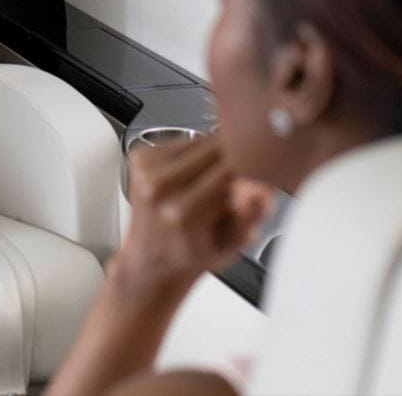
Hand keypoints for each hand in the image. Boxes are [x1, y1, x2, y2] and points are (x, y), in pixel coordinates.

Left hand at [110, 135, 272, 299]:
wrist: (151, 260)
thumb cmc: (190, 254)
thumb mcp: (230, 246)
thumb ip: (249, 217)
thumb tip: (259, 190)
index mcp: (183, 212)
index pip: (231, 166)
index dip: (252, 166)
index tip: (260, 175)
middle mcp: (159, 187)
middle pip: (215, 148)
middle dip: (233, 159)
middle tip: (236, 185)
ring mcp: (146, 170)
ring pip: (201, 140)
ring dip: (214, 154)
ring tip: (212, 185)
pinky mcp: (140, 156)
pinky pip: (183, 141)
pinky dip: (195, 153)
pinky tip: (193, 177)